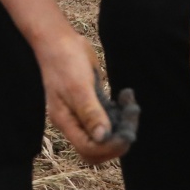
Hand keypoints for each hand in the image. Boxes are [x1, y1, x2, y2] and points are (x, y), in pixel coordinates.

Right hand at [35, 31, 127, 164]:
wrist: (58, 39)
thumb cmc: (64, 61)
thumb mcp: (78, 87)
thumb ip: (90, 112)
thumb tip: (102, 138)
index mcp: (66, 121)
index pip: (88, 149)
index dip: (109, 148)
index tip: (126, 135)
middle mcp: (74, 121)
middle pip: (98, 147)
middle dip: (118, 140)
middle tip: (131, 120)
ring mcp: (83, 112)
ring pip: (106, 134)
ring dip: (123, 125)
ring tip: (131, 105)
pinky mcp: (92, 102)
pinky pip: (109, 117)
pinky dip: (121, 112)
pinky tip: (126, 96)